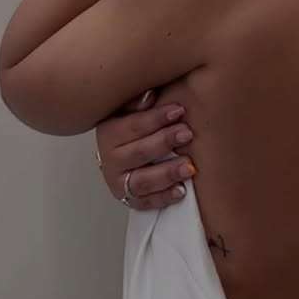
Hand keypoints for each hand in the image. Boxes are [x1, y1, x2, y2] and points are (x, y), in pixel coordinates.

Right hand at [95, 88, 194, 208]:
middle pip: (139, 152)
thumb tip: (150, 95)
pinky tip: (181, 190)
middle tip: (187, 133)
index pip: (133, 126)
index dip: (157, 118)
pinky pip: (146, 202)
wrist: (119, 155)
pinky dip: (164, 197)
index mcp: (108, 133)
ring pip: (142, 181)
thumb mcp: (130, 110)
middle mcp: (110, 159)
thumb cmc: (132, 128)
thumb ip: (139, 102)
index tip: (179, 110)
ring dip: (167, 173)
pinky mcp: (130, 200)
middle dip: (164, 142)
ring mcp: (119, 182)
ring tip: (189, 166)